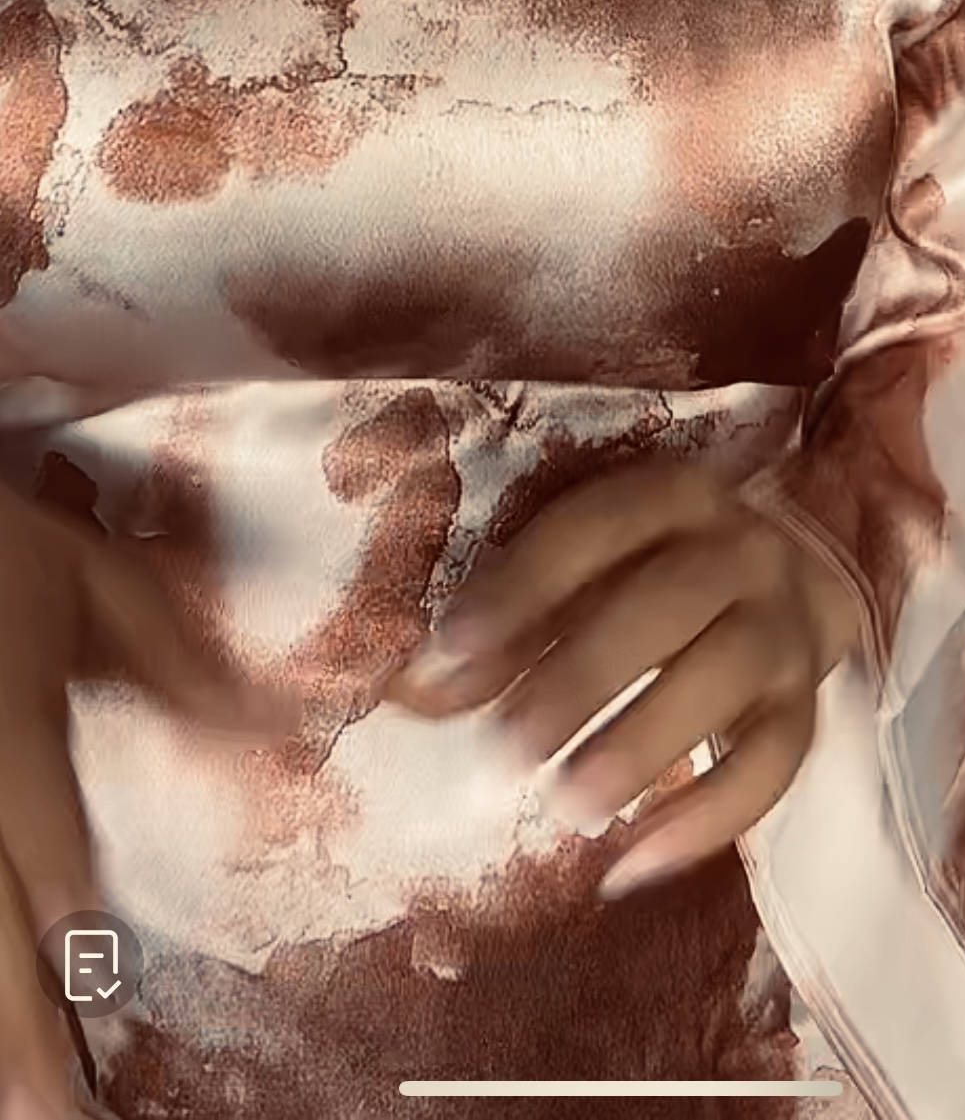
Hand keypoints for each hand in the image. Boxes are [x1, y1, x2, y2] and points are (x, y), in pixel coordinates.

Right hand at [0, 481, 296, 1118]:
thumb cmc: (0, 559)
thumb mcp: (96, 580)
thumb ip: (177, 662)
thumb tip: (275, 731)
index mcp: (12, 720)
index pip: (41, 835)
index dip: (66, 909)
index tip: (89, 977)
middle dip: (16, 1021)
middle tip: (53, 1106)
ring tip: (20, 1100)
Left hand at [385, 458, 860, 896]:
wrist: (797, 571)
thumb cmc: (653, 571)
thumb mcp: (585, 573)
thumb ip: (507, 627)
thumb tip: (413, 689)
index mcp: (670, 497)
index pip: (593, 528)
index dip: (521, 585)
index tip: (450, 649)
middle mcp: (738, 550)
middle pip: (666, 605)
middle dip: (580, 679)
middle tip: (505, 754)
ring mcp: (782, 627)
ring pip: (723, 678)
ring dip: (640, 746)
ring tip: (565, 808)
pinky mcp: (805, 706)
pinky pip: (772, 766)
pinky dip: (703, 823)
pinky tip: (630, 867)